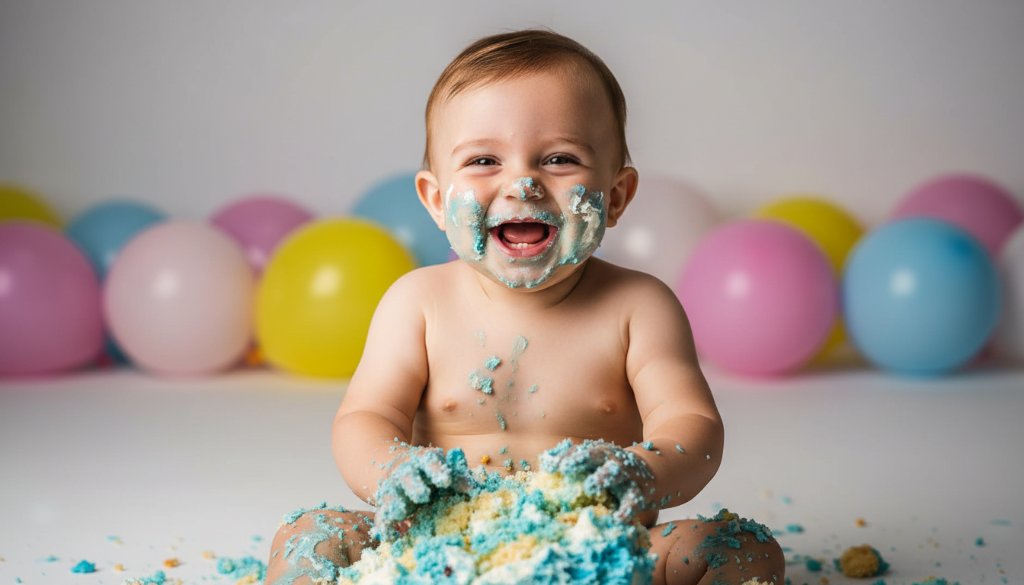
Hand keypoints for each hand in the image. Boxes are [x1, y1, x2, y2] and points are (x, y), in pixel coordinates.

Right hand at [372, 445, 470, 538]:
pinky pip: (381, 516)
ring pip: (391, 496)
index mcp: (423, 461)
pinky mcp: (384, 505)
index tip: (446, 480)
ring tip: (401, 513)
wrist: (393, 465)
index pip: (430, 462)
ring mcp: (392, 488)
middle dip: (414, 486)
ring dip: (395, 505)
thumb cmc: (426, 470)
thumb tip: (472, 490)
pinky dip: (385, 526)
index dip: (437, 470)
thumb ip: (458, 477)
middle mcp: (405, 473)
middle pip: (408, 477)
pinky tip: (392, 537)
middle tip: (423, 496)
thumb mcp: (441, 468)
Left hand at [539, 439, 654, 520]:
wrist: (654, 472)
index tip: (549, 465)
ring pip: (615, 473)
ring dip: (602, 477)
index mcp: (599, 453)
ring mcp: (626, 475)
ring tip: (590, 485)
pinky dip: (626, 509)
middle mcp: (611, 460)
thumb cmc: (613, 470)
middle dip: (580, 459)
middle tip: (565, 468)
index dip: (565, 457)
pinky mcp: (639, 493)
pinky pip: (633, 501)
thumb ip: (571, 461)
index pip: (578, 451)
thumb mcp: (595, 462)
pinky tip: (618, 518)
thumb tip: (544, 462)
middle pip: (595, 455)